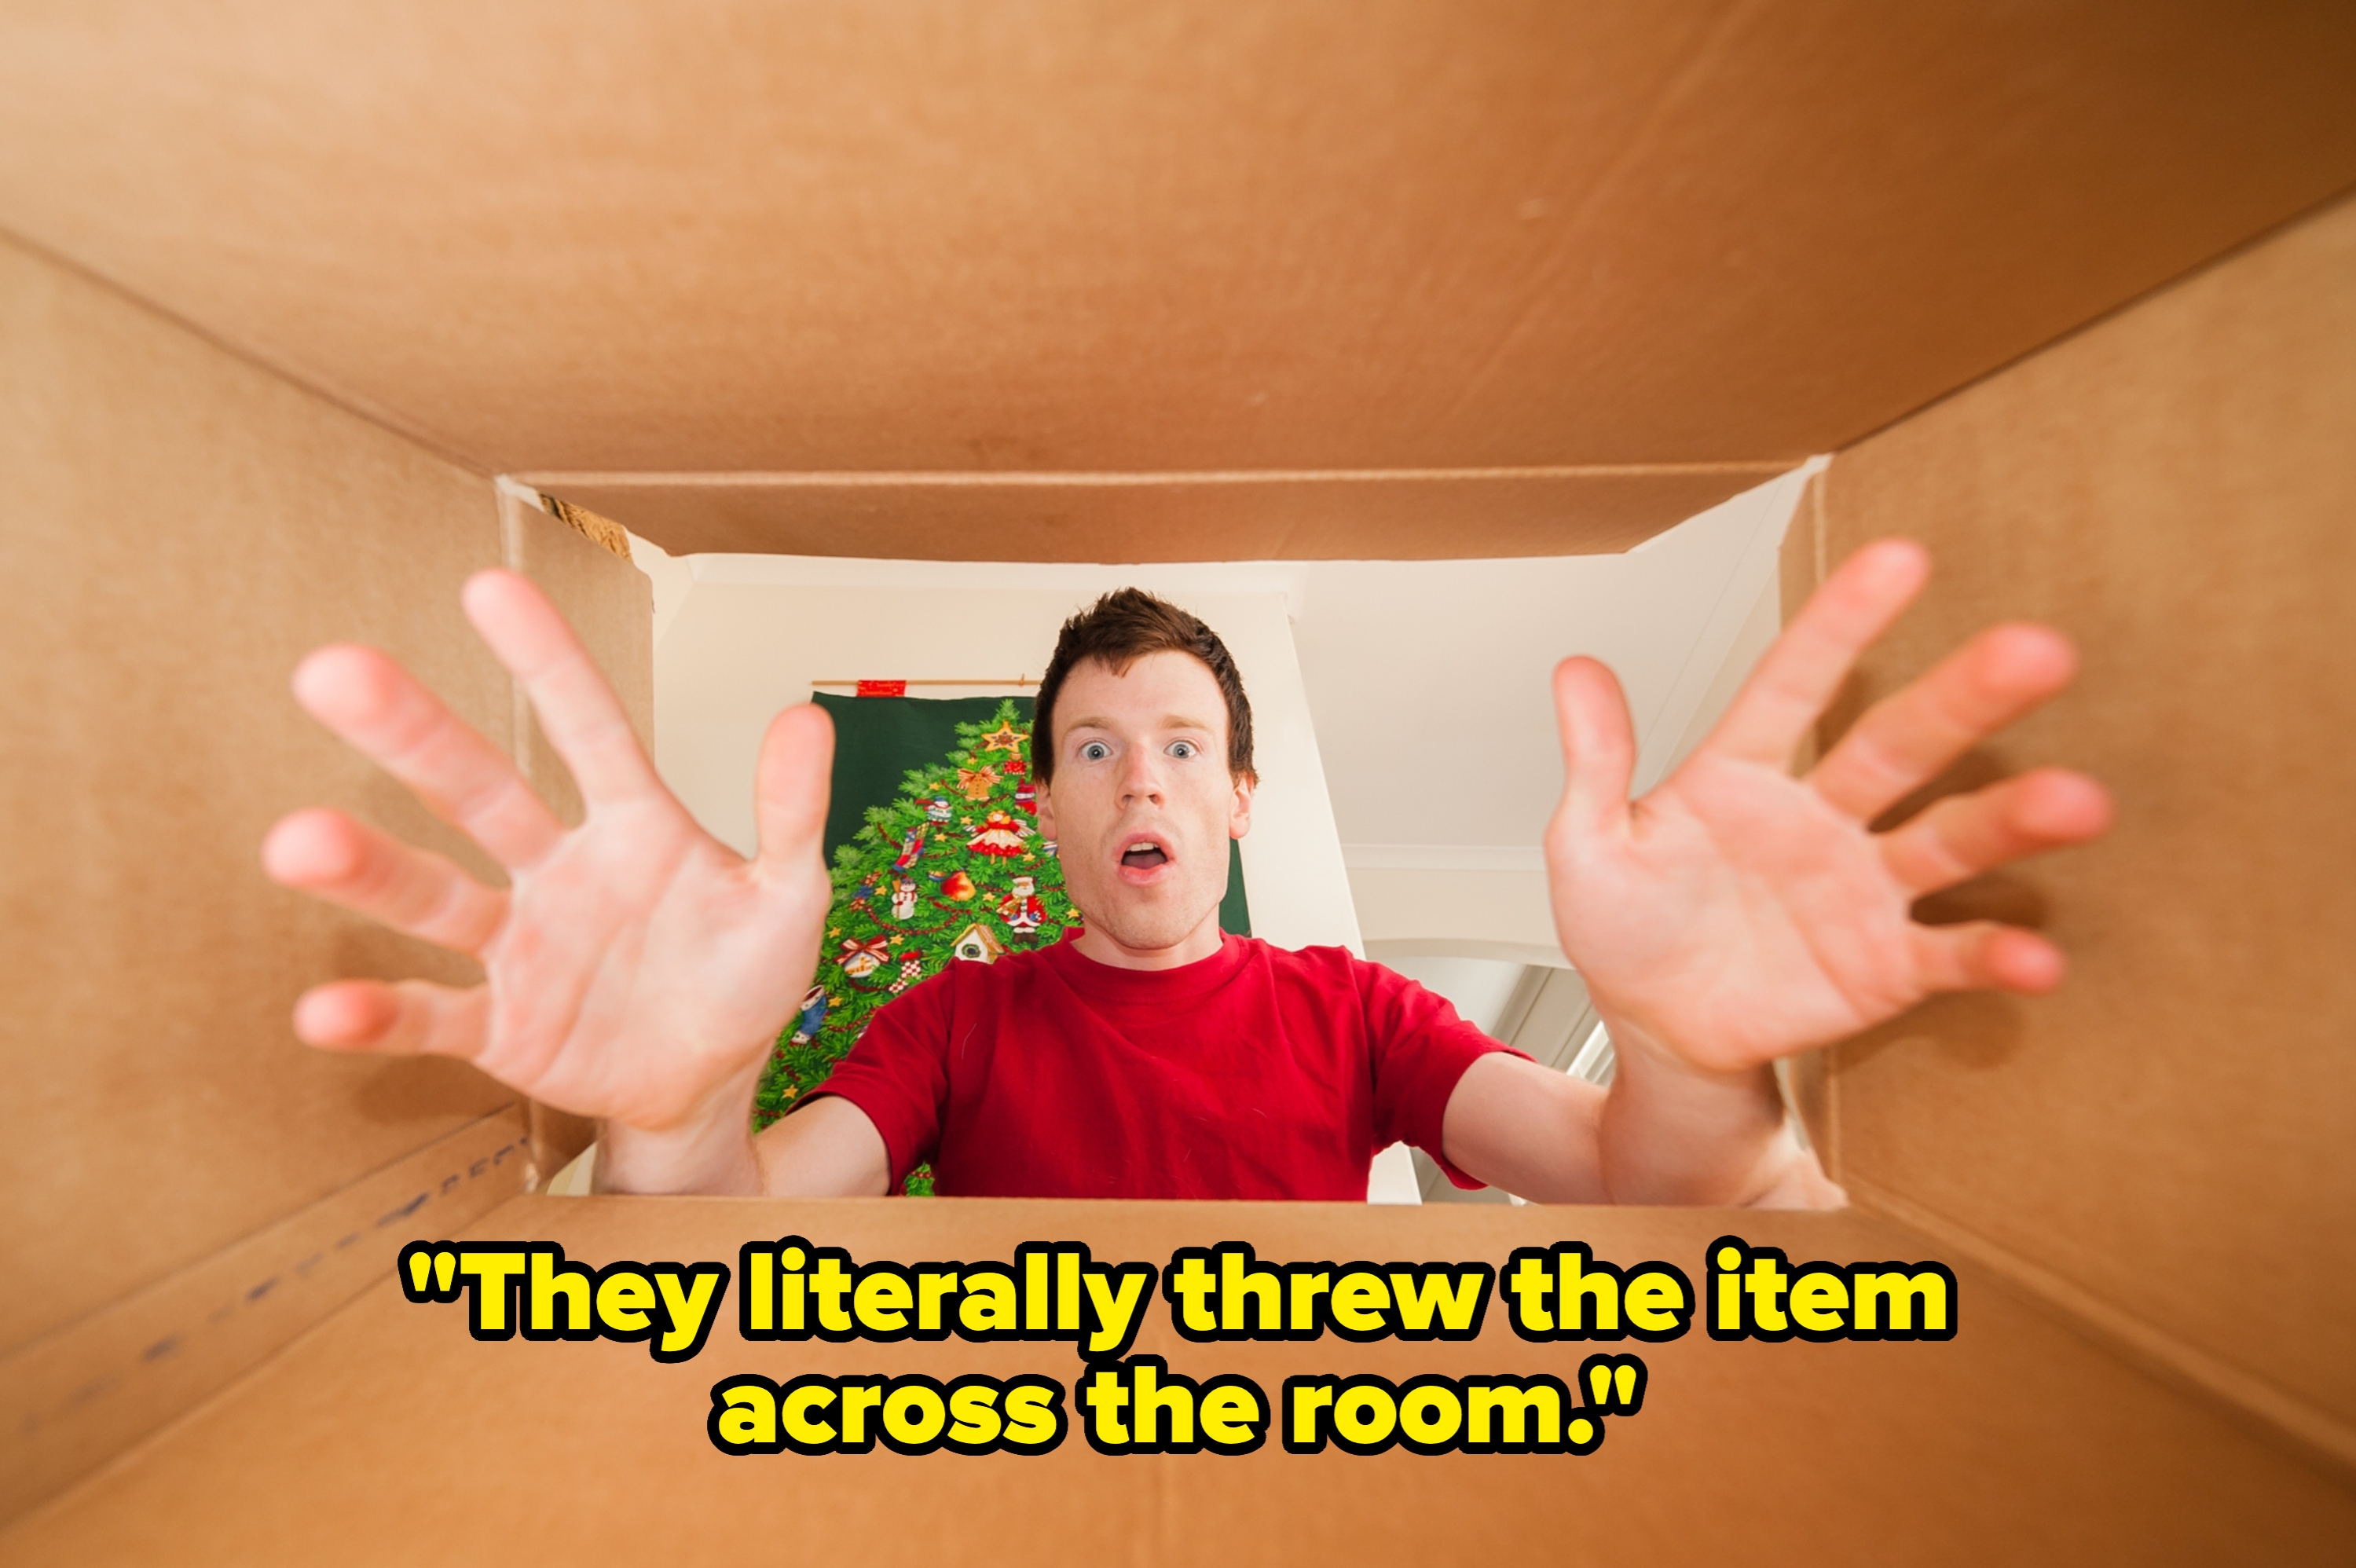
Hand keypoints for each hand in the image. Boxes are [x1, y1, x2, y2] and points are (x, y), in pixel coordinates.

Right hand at [261, 570, 835, 1186]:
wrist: (714, 1080)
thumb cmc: (743, 974)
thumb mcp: (787, 894)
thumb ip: (788, 813)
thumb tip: (807, 716)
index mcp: (633, 825)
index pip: (587, 729)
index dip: (546, 663)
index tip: (489, 586)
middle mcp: (558, 870)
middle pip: (478, 791)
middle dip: (411, 735)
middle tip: (333, 669)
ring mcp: (521, 948)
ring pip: (435, 897)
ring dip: (367, 870)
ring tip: (294, 841)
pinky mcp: (499, 1029)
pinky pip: (431, 1015)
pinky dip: (379, 1015)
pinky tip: (321, 1007)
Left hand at [1546, 538, 2112, 1076]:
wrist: (1658, 1033)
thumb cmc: (1626, 932)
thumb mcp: (1590, 847)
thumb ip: (1598, 763)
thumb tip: (1576, 668)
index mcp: (1745, 773)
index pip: (1796, 684)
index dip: (1844, 624)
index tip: (1902, 557)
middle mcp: (1822, 816)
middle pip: (1901, 744)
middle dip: (1968, 699)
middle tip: (2037, 650)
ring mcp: (1863, 888)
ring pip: (1949, 839)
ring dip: (2013, 820)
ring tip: (2078, 799)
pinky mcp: (1887, 965)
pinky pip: (1950, 953)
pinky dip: (1997, 954)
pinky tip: (2039, 954)